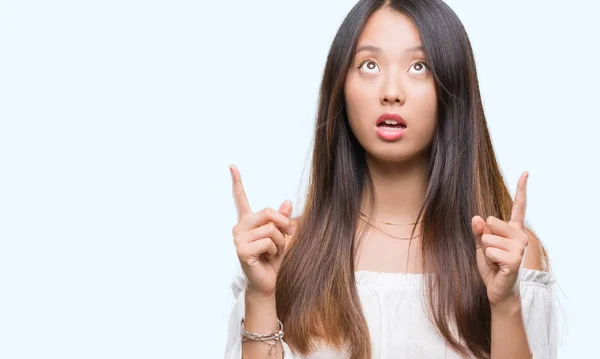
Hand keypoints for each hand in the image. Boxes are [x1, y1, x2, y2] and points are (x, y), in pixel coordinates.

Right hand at [229, 165, 293, 297]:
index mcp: (248, 222)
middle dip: (283, 224)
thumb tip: (288, 202)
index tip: (232, 166)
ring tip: (273, 252)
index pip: (240, 198)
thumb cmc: (272, 260)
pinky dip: (274, 250)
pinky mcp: (241, 250)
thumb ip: (282, 219)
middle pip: (267, 212)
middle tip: (286, 236)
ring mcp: (238, 239)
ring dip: (280, 242)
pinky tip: (267, 258)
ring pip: (270, 229)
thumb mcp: (282, 236)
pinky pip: (267, 242)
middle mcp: (240, 227)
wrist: (267, 282)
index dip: (237, 182)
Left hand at [472, 171, 529, 307]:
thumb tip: (477, 218)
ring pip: (487, 238)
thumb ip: (479, 231)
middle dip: (484, 239)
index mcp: (513, 230)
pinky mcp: (515, 259)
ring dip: (485, 251)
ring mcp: (519, 247)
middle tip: (492, 253)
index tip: (526, 172)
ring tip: (495, 261)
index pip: (519, 206)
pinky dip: (488, 260)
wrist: (498, 290)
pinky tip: (498, 268)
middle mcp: (520, 236)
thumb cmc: (492, 266)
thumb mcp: (480, 246)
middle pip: (490, 222)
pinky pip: (489, 251)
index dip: (521, 188)